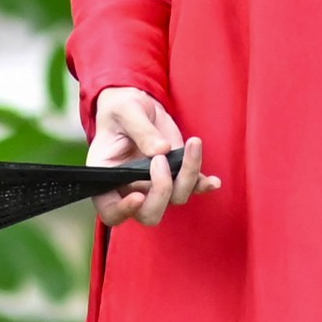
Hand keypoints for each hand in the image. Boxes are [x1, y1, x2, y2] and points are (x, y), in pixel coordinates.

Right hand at [87, 88, 213, 226]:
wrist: (138, 107)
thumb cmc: (122, 110)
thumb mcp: (126, 111)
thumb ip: (141, 130)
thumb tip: (162, 150)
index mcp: (108, 178)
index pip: (110, 211)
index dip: (123, 211)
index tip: (139, 196)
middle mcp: (130, 188)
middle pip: (149, 214)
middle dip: (161, 191)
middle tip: (161, 159)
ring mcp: (155, 186)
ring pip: (176, 198)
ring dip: (188, 175)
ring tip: (192, 144)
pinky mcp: (176, 176)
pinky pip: (193, 188)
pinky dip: (204, 185)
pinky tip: (214, 181)